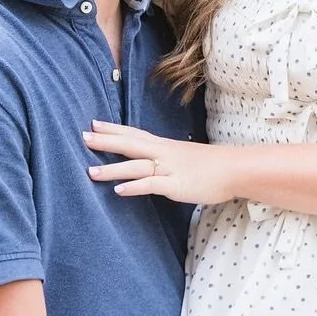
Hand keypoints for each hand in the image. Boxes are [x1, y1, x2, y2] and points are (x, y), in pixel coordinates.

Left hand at [84, 122, 235, 203]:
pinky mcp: (175, 184)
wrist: (233, 169)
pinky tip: (119, 191)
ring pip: (136, 166)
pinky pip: (151, 185)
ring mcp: (168, 168)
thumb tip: (149, 163)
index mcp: (163, 145)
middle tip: (83, 137)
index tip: (93, 123)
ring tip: (90, 172)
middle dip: (105, 141)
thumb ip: (164, 158)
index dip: (113, 129)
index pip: (134, 134)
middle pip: (130, 144)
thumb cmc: (209, 164)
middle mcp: (163, 153)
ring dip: (112, 168)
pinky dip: (134, 187)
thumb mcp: (182, 156)